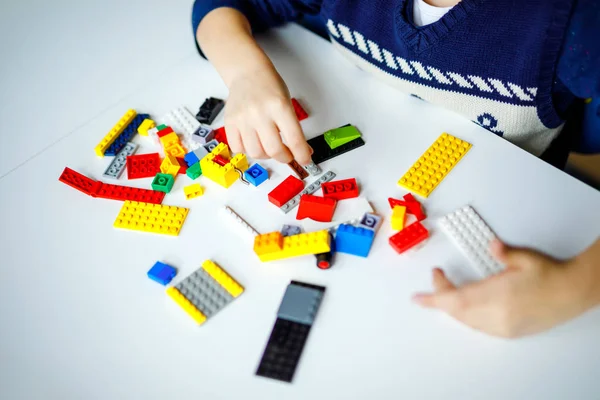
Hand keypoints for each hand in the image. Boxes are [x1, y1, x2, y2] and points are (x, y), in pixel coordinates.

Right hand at [224, 66, 312, 164]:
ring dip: (266, 155)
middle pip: (274, 150)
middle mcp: (260, 113)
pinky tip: (254, 142)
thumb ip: (294, 128)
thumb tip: (303, 151)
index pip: (294, 139)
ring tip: (269, 147)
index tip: (305, 159)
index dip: (301, 154)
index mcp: (279, 106)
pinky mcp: (230, 122)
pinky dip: (248, 150)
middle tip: (287, 155)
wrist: (247, 73)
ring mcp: (243, 119)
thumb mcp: (287, 103)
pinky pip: (238, 148)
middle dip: (284, 157)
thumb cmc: (269, 87)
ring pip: (256, 153)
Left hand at [413, 239, 598, 337]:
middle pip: (457, 311)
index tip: (418, 297)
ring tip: (446, 291)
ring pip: (466, 320)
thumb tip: (491, 246)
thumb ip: (503, 252)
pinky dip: (466, 315)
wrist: (573, 293)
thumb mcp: (524, 258)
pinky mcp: (509, 332)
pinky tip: (464, 305)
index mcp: (497, 296)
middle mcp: (497, 316)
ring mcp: (503, 327)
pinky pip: (478, 327)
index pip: (455, 300)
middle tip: (436, 280)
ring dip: (452, 307)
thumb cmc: (550, 275)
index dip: (434, 298)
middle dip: (440, 297)